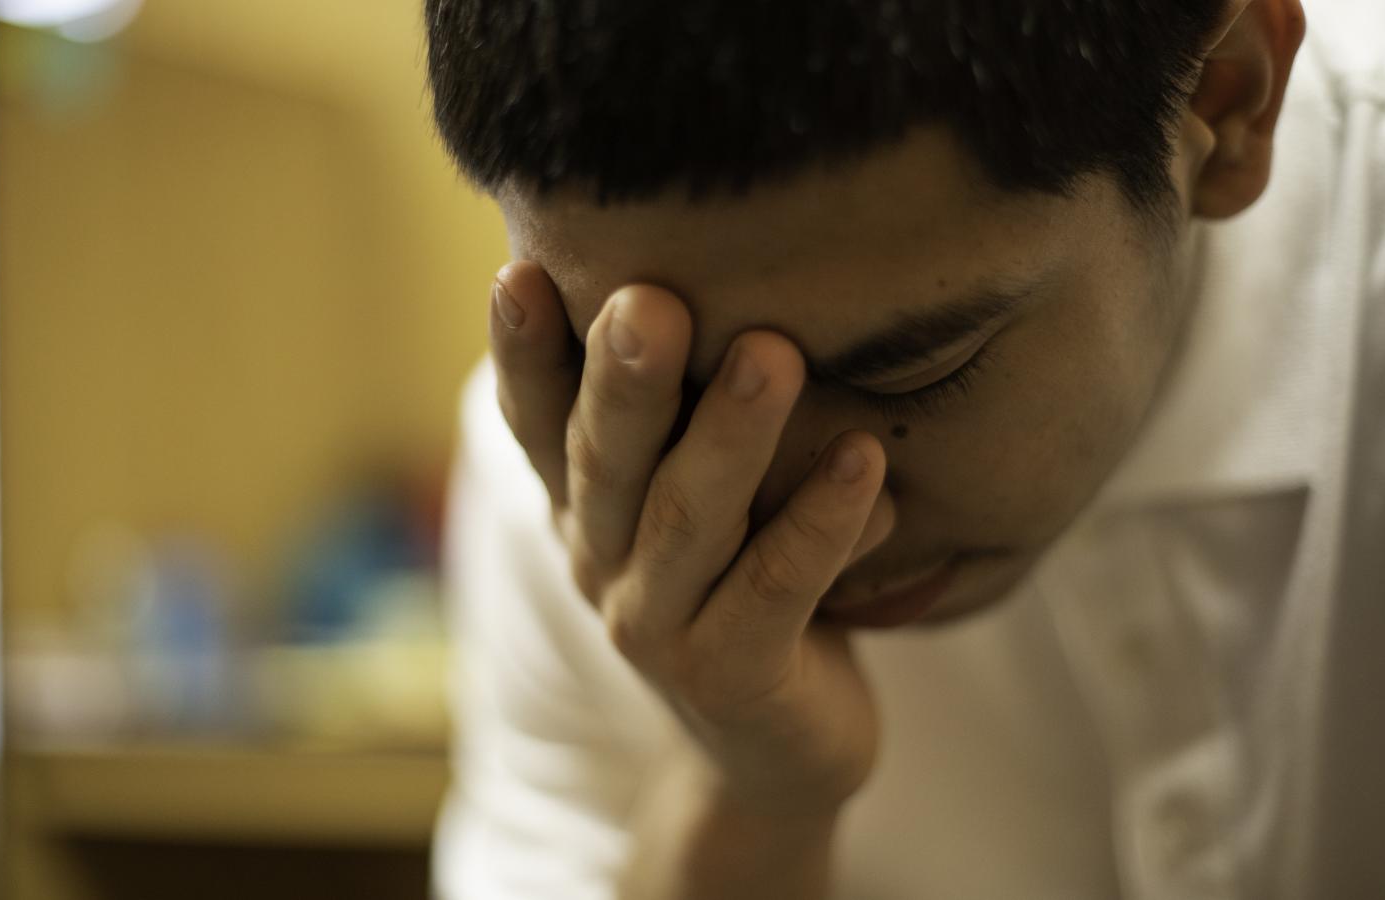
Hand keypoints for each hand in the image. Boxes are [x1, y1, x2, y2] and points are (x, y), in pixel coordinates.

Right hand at [487, 260, 895, 815]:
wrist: (776, 747)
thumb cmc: (743, 580)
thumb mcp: (700, 493)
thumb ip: (688, 414)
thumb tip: (733, 271)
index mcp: (584, 505)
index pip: (537, 420)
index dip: (522, 353)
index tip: (518, 272)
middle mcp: (602, 561)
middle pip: (605, 462)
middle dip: (623, 380)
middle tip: (647, 301)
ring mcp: (657, 627)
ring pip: (688, 521)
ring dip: (729, 436)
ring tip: (774, 354)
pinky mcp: (733, 676)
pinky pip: (776, 590)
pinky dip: (821, 522)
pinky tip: (866, 459)